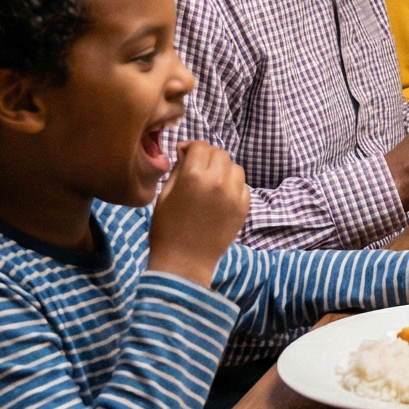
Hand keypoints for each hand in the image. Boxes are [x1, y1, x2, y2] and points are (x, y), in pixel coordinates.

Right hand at [148, 140, 246, 285]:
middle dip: (208, 156)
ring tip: (211, 181)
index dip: (191, 147)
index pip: (200, 146)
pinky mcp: (244, 208)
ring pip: (235, 168)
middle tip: (197, 167)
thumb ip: (179, 169)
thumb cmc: (166, 228)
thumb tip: (187, 153)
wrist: (184, 262)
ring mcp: (234, 195)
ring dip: (223, 169)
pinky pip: (243, 186)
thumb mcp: (165, 194)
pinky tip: (220, 196)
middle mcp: (218, 181)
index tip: (184, 154)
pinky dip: (233, 186)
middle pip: (220, 153)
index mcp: (194, 175)